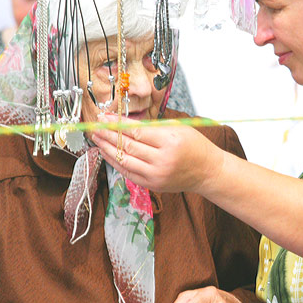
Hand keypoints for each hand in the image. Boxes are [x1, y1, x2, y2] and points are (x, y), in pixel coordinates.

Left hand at [91, 113, 220, 193]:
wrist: (207, 171)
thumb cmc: (194, 146)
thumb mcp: (177, 128)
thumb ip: (150, 126)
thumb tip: (123, 122)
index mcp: (170, 141)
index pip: (136, 131)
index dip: (116, 124)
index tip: (104, 117)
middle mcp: (162, 160)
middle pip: (127, 146)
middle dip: (107, 135)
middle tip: (95, 126)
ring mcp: (156, 175)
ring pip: (124, 160)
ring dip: (107, 148)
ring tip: (96, 138)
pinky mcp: (152, 185)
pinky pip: (128, 172)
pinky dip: (115, 162)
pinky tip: (106, 152)